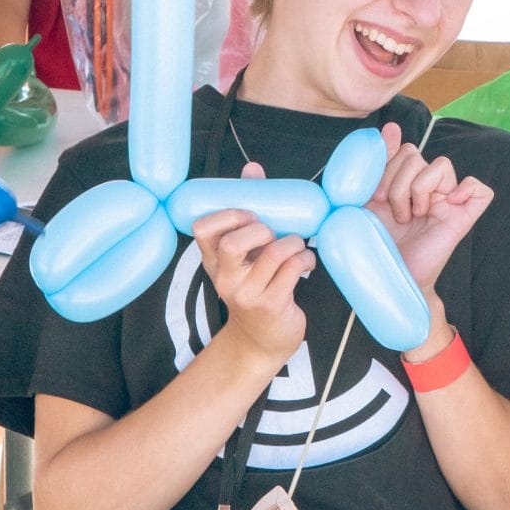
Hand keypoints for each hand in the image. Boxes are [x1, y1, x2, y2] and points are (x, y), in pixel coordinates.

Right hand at [195, 165, 311, 368]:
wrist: (262, 341)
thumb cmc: (256, 286)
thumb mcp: (244, 256)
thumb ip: (246, 213)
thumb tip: (252, 169)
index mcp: (214, 261)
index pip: (202, 229)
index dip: (227, 215)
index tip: (249, 215)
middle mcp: (225, 278)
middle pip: (232, 243)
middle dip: (260, 229)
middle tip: (273, 232)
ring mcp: (248, 294)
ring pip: (272, 254)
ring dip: (294, 242)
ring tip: (298, 245)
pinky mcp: (272, 305)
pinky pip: (293, 270)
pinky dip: (306, 259)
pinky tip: (306, 263)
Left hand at [369, 124, 493, 291]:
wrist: (388, 279)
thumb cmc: (376, 246)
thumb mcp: (365, 201)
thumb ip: (375, 165)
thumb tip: (389, 127)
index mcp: (404, 181)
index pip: (402, 149)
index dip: (385, 166)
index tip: (374, 195)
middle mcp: (427, 187)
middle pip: (416, 154)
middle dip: (395, 183)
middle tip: (392, 212)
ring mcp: (447, 201)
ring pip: (440, 165)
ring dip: (416, 191)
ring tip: (410, 217)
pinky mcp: (464, 217)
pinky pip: (479, 190)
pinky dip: (464, 191)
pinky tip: (446, 207)